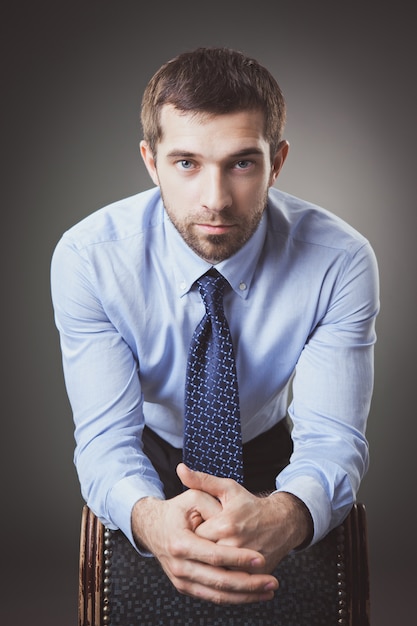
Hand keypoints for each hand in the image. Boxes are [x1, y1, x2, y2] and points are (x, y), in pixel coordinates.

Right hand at [131, 486, 278, 603]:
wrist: (153, 527)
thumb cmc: (177, 510)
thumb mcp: (195, 497)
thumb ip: (214, 505)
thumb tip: (231, 519)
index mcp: (181, 543)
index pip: (214, 555)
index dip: (238, 558)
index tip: (260, 559)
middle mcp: (179, 566)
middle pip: (218, 581)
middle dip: (248, 584)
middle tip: (272, 582)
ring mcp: (181, 580)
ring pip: (217, 595)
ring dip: (245, 596)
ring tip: (269, 591)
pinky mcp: (186, 587)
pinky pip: (212, 597)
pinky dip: (234, 598)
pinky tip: (253, 594)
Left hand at [177, 463, 312, 572]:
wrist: (281, 522)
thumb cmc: (250, 505)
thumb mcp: (227, 488)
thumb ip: (202, 480)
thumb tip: (180, 469)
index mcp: (225, 524)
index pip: (195, 536)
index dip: (192, 533)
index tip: (194, 528)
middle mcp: (234, 545)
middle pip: (203, 556)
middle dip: (199, 551)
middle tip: (201, 542)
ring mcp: (245, 562)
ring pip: (215, 571)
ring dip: (210, 566)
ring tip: (210, 554)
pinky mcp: (253, 575)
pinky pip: (231, 581)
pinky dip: (224, 577)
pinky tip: (221, 566)